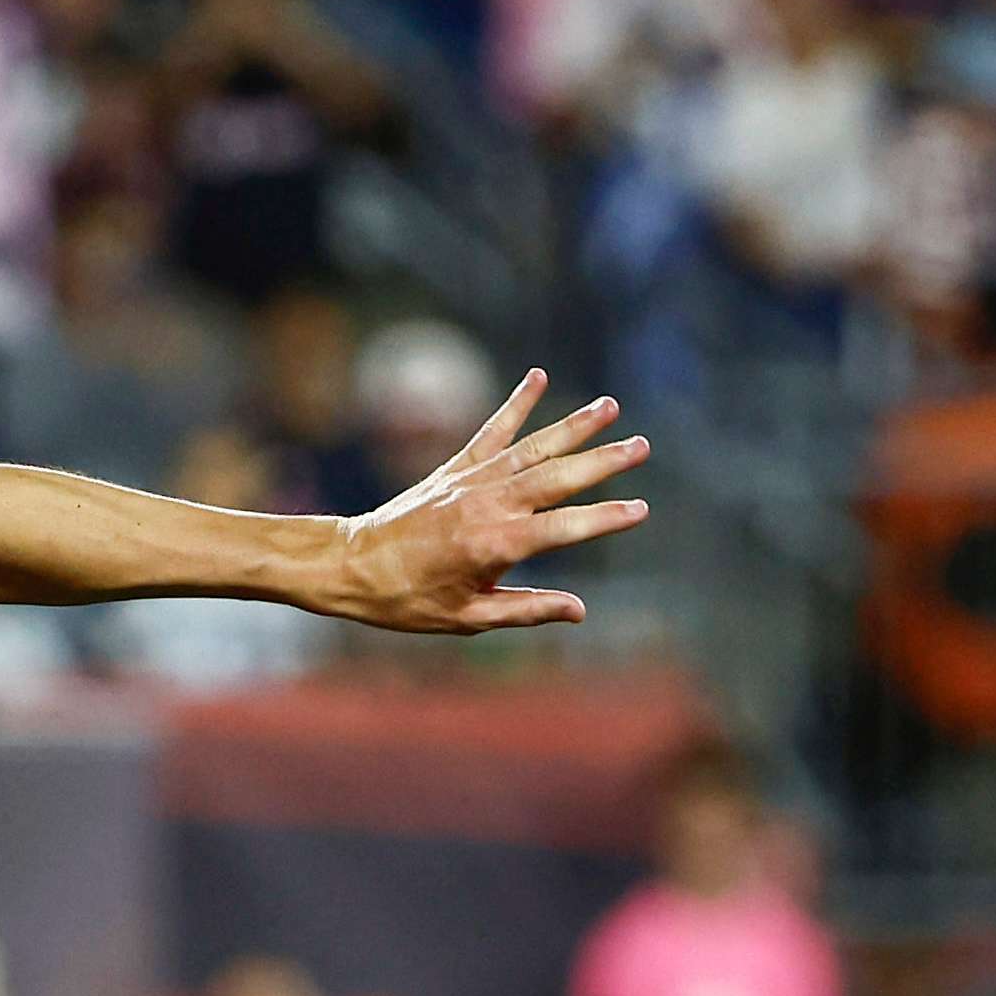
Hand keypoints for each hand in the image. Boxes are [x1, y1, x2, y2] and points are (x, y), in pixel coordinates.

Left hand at [324, 372, 653, 633]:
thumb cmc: (408, 601)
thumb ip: (526, 610)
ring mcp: (472, 481)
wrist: (352, 565)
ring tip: (611, 406)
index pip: (565, 528)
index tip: (641, 508)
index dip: (604, 518)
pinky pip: (492, 431)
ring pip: (533, 448)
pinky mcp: (455, 467)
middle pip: (557, 478)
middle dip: (603, 462)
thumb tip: (579, 610)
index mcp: (497, 545)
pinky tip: (539, 377)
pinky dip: (516, 404)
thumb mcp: (468, 618)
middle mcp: (489, 505)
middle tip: (643, 446)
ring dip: (574, 426)